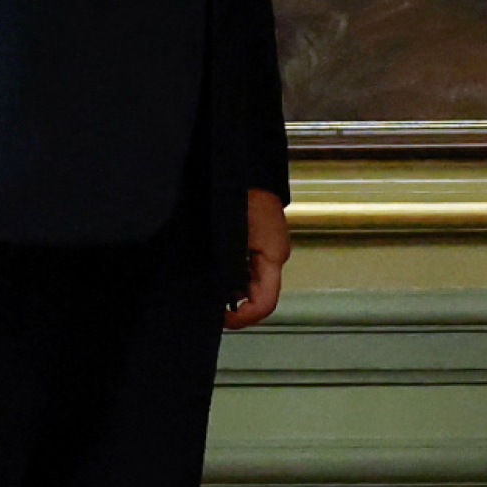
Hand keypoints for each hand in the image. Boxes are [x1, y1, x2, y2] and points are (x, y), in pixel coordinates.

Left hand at [224, 186, 289, 330]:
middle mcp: (275, 255)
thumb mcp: (230, 238)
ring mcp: (269, 248)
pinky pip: (251, 268)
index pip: (265, 304)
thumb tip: (223, 295)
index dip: (243, 319)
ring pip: (255, 284)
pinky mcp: (261, 240)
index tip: (222, 319)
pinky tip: (217, 273)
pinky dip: (235, 277)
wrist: (245, 167)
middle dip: (238, 308)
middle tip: (212, 309)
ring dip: (235, 293)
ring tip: (211, 291)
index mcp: (272, 256)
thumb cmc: (238, 195)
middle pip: (261, 297)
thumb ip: (230, 268)